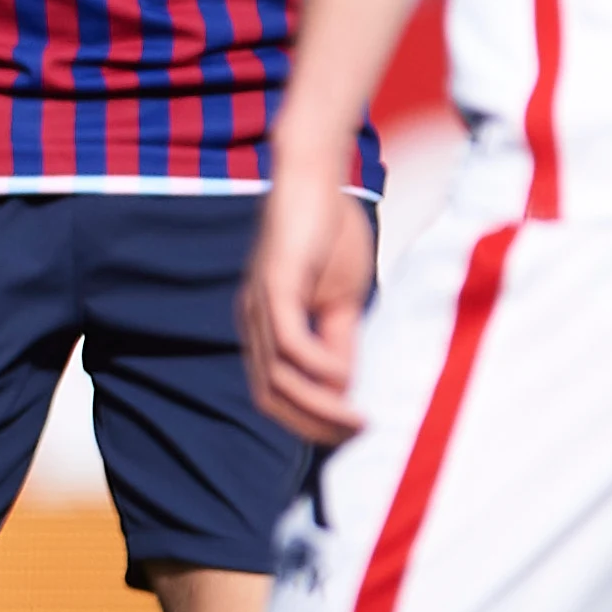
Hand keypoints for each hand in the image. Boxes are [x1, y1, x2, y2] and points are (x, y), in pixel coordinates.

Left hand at [239, 162, 376, 443]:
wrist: (315, 176)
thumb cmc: (329, 233)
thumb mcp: (342, 300)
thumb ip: (340, 342)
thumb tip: (347, 387)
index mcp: (267, 331)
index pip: (278, 396)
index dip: (312, 422)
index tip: (352, 434)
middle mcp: (255, 324)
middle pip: (270, 399)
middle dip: (313, 426)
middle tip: (355, 436)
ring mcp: (260, 306)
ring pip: (277, 379)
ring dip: (318, 406)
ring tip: (357, 419)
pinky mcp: (274, 284)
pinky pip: (289, 341)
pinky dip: (316, 367)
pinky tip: (343, 377)